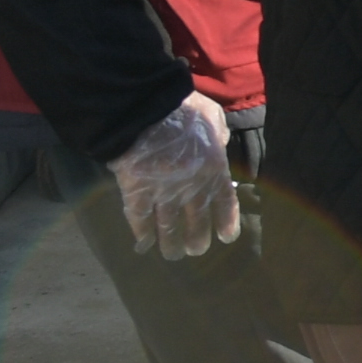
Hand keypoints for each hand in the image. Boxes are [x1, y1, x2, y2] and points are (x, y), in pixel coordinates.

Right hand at [112, 93, 240, 259]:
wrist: (144, 107)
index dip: (225, 221)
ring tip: (172, 255)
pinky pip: (139, 217)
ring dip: (170, 242)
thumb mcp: (212, 118)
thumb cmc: (182, 108)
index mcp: (214, 168)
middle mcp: (191, 185)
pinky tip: (143, 243)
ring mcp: (163, 191)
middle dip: (196, 238)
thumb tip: (220, 146)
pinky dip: (141, 232)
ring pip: (168, 225)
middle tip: (195, 250)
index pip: (224, 202)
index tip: (226, 237)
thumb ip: (218, 137)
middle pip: (196, 219)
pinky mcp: (136, 191)